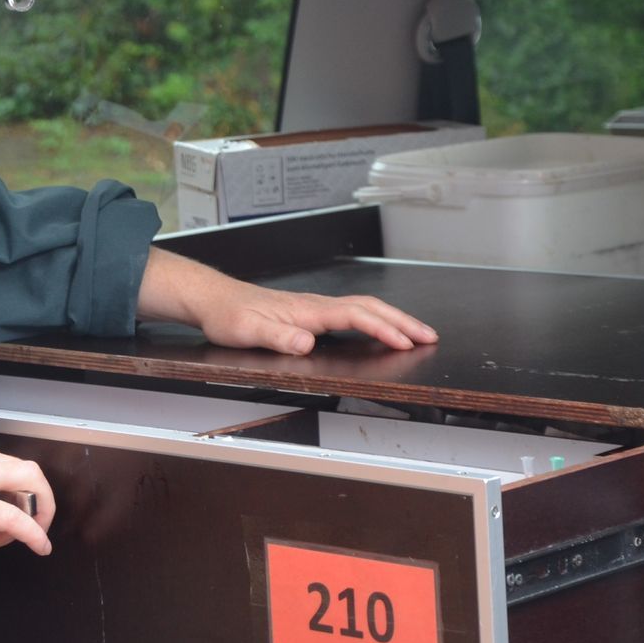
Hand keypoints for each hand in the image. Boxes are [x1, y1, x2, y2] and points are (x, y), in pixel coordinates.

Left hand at [136, 247, 437, 355]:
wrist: (214, 300)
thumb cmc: (229, 315)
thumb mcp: (247, 331)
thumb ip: (277, 336)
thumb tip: (307, 342)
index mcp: (307, 310)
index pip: (355, 316)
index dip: (382, 329)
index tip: (404, 342)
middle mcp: (315, 305)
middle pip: (369, 307)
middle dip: (402, 321)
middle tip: (430, 336)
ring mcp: (314, 307)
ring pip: (364, 308)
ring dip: (393, 319)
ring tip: (417, 334)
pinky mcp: (310, 313)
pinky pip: (353, 313)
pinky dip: (376, 320)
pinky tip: (381, 330)